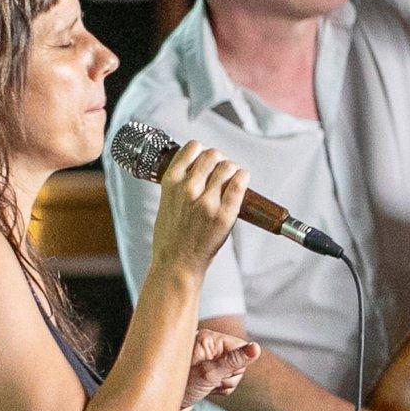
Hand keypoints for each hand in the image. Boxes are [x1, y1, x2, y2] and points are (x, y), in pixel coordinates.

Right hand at [145, 139, 250, 281]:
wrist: (176, 263)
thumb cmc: (171, 236)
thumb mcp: (166, 201)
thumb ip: (180, 183)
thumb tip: (198, 168)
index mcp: (171, 182)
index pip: (193, 148)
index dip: (202, 152)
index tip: (205, 162)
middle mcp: (188, 188)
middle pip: (213, 155)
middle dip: (220, 160)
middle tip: (221, 173)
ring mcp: (207, 202)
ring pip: (228, 166)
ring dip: (232, 170)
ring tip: (231, 181)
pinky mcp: (224, 215)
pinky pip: (239, 184)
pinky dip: (243, 178)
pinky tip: (241, 182)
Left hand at [183, 329, 259, 406]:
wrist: (157, 408)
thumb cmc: (180, 389)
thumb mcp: (209, 374)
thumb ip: (234, 361)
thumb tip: (256, 348)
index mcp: (207, 338)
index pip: (241, 347)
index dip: (235, 364)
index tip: (220, 371)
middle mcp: (206, 345)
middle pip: (238, 362)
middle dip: (228, 377)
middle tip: (208, 381)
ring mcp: (205, 359)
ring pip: (233, 374)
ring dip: (222, 385)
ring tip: (203, 387)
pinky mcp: (205, 371)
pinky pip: (224, 381)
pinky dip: (217, 389)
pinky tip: (203, 391)